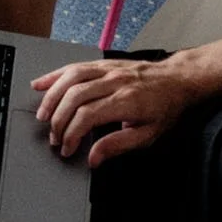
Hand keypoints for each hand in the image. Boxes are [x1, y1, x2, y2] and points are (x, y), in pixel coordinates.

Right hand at [30, 55, 200, 163]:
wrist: (179, 79)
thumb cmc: (166, 107)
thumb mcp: (148, 135)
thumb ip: (118, 146)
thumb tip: (93, 158)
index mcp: (126, 101)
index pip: (87, 116)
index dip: (72, 134)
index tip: (67, 149)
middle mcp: (114, 82)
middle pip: (74, 97)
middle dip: (58, 120)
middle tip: (54, 138)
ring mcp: (108, 70)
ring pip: (70, 78)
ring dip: (51, 97)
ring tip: (42, 115)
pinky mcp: (104, 64)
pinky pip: (75, 66)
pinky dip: (55, 75)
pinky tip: (42, 84)